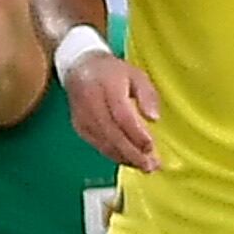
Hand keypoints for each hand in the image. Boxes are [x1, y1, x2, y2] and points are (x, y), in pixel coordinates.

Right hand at [60, 46, 163, 173]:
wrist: (80, 66)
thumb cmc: (112, 72)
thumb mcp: (136, 75)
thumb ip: (148, 95)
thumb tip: (154, 118)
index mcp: (108, 87)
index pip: (122, 115)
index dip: (136, 134)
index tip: (151, 146)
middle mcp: (92, 103)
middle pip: (112, 134)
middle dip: (132, 153)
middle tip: (150, 166)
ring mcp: (83, 116)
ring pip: (103, 143)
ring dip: (124, 158)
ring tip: (143, 166)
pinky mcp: (79, 126)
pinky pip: (97, 145)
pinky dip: (113, 155)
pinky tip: (127, 160)